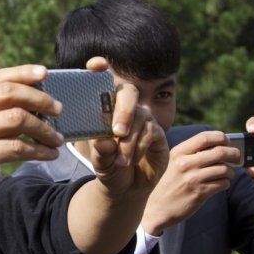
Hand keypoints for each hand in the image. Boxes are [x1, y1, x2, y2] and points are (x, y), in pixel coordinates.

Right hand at [0, 65, 63, 210]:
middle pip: (9, 93)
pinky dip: (38, 151)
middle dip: (39, 98)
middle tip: (58, 109)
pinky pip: (17, 148)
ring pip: (17, 119)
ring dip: (44, 128)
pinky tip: (49, 155)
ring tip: (57, 138)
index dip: (22, 72)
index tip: (45, 72)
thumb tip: (26, 104)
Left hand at [82, 57, 168, 198]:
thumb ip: (100, 153)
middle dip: (123, 109)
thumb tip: (104, 141)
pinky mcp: (158, 133)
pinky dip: (140, 146)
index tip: (95, 65)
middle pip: (128, 92)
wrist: (127, 188)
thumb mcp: (100, 162)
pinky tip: (130, 160)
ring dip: (130, 140)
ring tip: (120, 161)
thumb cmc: (109, 169)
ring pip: (141, 116)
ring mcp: (144, 119)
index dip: (99, 68)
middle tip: (117, 131)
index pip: (102, 82)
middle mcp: (126, 109)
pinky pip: (152, 131)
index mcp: (105, 109)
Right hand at [141, 131, 237, 235]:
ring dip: (231, 171)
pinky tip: (220, 184)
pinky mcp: (200, 193)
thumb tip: (217, 145)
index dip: (221, 137)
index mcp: (179, 152)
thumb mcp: (172, 163)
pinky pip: (223, 184)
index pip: (205, 137)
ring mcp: (193, 179)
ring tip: (227, 174)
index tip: (227, 141)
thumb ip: (190, 153)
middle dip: (234, 154)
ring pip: (225, 169)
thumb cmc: (167, 183)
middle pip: (220, 152)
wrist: (156, 208)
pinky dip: (226, 183)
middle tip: (237, 158)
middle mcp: (186, 163)